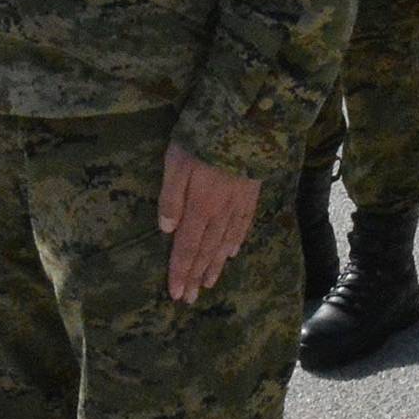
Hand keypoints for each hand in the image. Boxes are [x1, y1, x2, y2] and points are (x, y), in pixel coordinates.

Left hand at [157, 143, 261, 304]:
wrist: (247, 120)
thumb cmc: (204, 138)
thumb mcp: (177, 161)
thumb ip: (171, 196)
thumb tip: (166, 230)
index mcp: (200, 207)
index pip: (187, 247)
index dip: (181, 271)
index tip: (177, 294)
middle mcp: (220, 212)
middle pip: (206, 250)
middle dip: (197, 275)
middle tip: (191, 299)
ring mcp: (239, 203)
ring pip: (225, 242)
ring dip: (216, 264)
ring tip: (210, 283)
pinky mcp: (252, 192)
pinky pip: (244, 224)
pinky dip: (237, 240)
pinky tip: (233, 251)